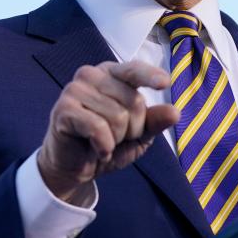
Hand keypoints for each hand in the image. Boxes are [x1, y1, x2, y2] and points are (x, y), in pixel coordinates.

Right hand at [37, 60, 177, 203]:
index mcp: (112, 74)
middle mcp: (92, 75)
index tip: (165, 82)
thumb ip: (154, 121)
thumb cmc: (108, 143)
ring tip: (103, 142)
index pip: (134, 70)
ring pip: (117, 117)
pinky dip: (103, 146)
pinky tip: (96, 149)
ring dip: (116, 139)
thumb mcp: (139, 134)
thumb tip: (174, 112)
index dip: (150, 76)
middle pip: (133, 102)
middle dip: (132, 128)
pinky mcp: (63, 109)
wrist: (75, 167)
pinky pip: (97, 128)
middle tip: (116, 137)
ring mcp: (75, 89)